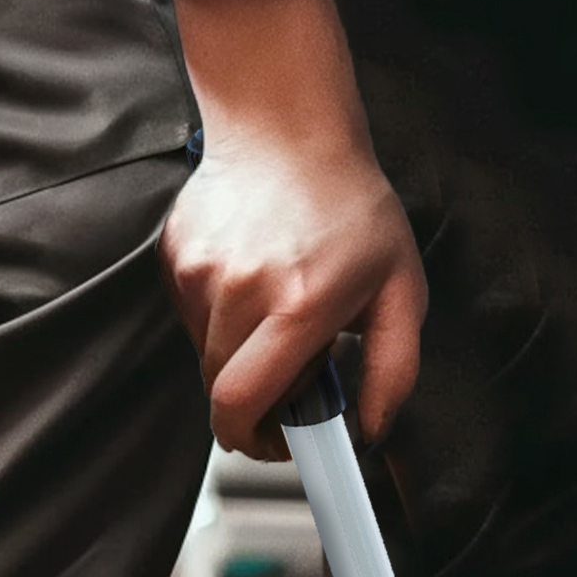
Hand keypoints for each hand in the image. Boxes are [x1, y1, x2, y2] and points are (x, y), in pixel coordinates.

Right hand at [162, 0, 426, 459]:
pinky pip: (192, 320)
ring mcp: (197, 271)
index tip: (279, 447)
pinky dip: (224, 324)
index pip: (243, 403)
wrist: (287, 129)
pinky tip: (258, 286)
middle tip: (299, 380)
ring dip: (243, 360)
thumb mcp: (402, 294)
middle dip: (259, 404)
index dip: (256, 442)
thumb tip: (371, 430)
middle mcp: (238, 290)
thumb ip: (394, 371)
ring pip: (206, 358)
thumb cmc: (355, 211)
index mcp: (297, 306)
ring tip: (285, 319)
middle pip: (223, 391)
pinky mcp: (173, 256)